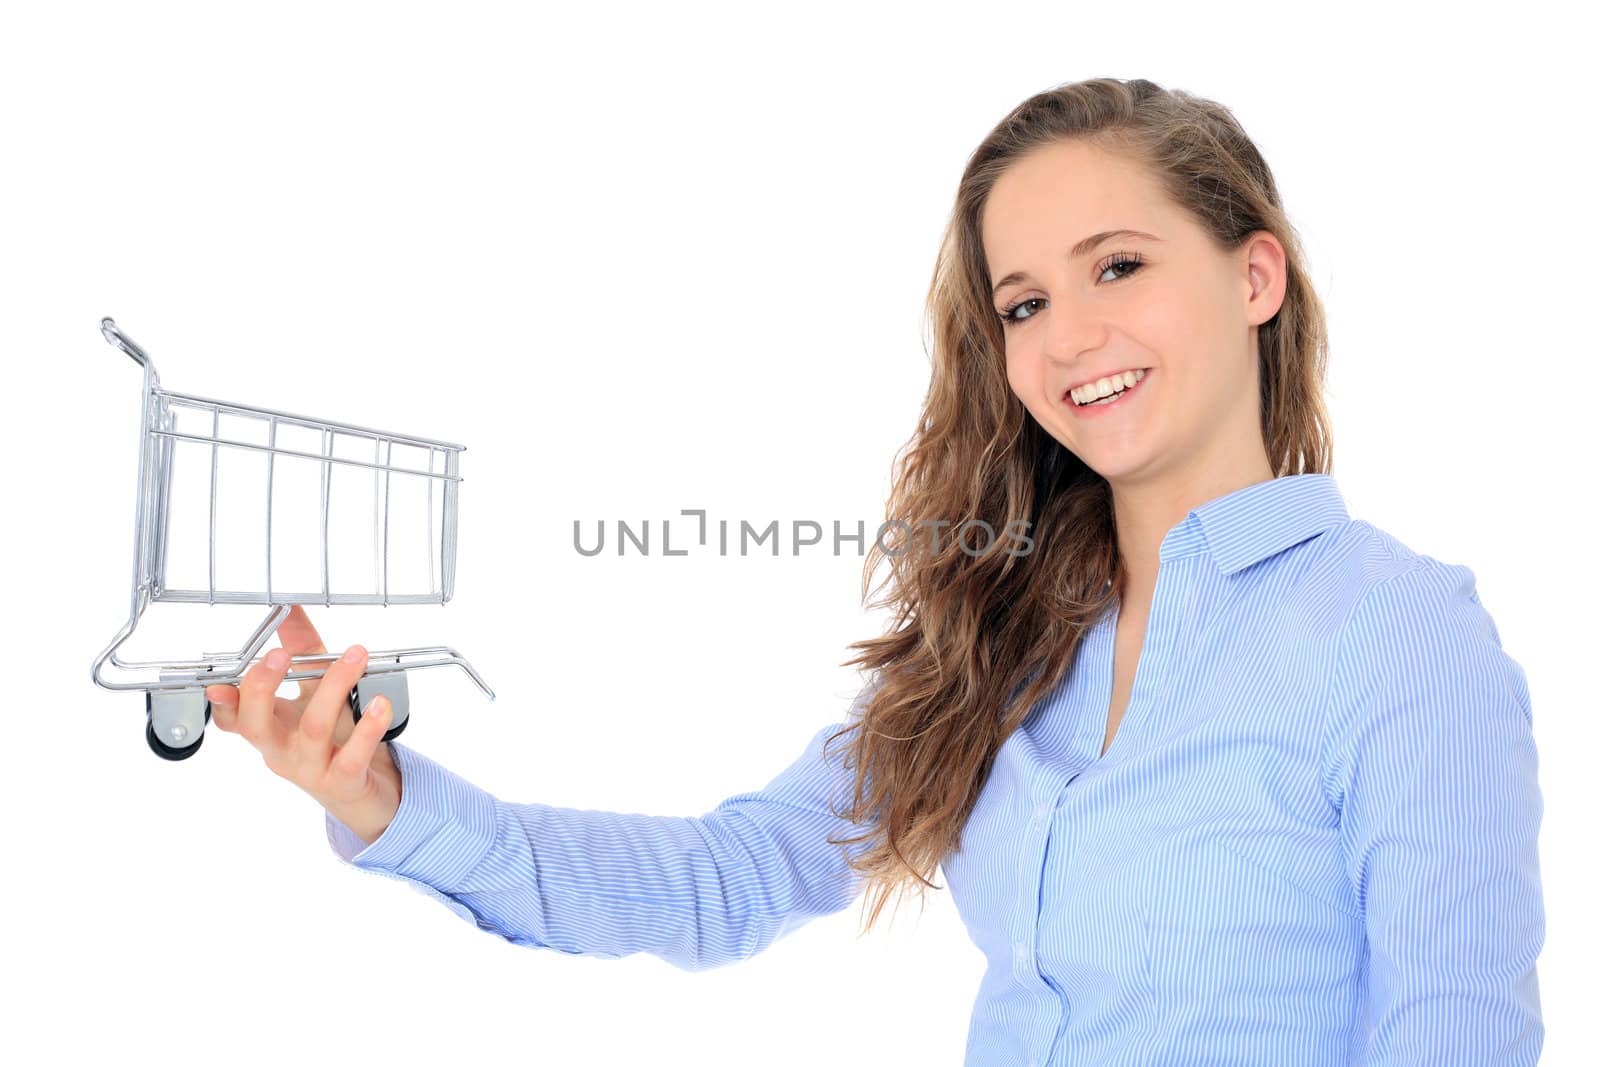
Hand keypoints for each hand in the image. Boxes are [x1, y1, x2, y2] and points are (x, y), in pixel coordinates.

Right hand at [204, 605, 400, 843]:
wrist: (365, 791)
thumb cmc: (335, 738)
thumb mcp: (314, 692)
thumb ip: (302, 650)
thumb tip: (290, 610)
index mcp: (271, 728)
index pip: (234, 718)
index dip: (222, 702)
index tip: (219, 682)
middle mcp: (283, 750)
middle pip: (257, 725)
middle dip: (262, 689)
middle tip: (278, 655)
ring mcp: (311, 768)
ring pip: (312, 729)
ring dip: (333, 688)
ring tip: (356, 657)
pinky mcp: (344, 780)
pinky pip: (352, 755)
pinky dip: (368, 728)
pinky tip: (380, 704)